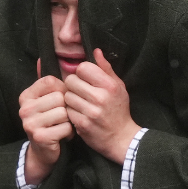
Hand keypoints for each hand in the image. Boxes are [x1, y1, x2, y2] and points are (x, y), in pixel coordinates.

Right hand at [18, 59, 72, 184]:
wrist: (43, 151)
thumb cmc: (49, 122)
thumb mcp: (46, 100)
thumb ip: (46, 81)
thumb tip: (41, 58)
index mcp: (26, 95)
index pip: (51, 81)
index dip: (62, 90)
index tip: (59, 101)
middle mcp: (24, 108)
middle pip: (59, 97)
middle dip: (66, 108)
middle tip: (60, 117)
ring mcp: (30, 123)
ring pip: (64, 112)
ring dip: (69, 121)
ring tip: (62, 126)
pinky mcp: (40, 136)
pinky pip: (66, 127)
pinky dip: (69, 133)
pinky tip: (62, 135)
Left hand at [64, 48, 140, 163]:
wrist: (121, 137)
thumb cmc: (118, 109)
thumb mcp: (118, 86)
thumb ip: (105, 69)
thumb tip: (95, 51)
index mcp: (110, 85)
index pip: (82, 68)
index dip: (81, 73)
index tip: (85, 79)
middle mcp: (100, 97)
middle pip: (70, 81)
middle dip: (73, 86)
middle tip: (80, 92)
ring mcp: (91, 111)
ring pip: (66, 96)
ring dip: (70, 99)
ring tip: (80, 103)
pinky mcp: (82, 123)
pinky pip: (66, 111)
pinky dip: (70, 112)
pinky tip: (79, 114)